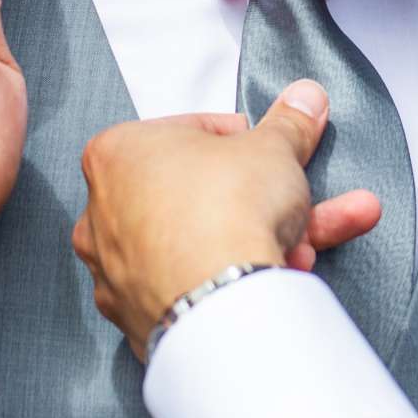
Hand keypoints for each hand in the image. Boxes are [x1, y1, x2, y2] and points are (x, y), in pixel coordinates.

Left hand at [72, 81, 383, 361]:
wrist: (222, 300)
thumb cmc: (227, 207)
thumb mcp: (273, 148)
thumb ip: (289, 123)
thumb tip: (305, 99)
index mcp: (117, 154)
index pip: (186, 135)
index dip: (239, 141)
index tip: (268, 151)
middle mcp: (102, 214)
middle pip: (200, 197)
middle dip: (262, 202)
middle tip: (300, 200)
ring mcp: (118, 273)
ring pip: (202, 246)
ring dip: (264, 241)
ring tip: (314, 243)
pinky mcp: (141, 319)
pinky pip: (195, 289)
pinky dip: (234, 282)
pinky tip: (281, 278)